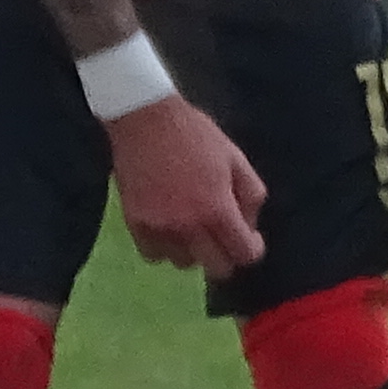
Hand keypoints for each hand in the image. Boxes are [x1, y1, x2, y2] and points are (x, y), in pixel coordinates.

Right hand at [111, 91, 267, 272]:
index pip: (245, 254)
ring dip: (192, 251)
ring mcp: (159, 227)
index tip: (249, 237)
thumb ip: (251, 195)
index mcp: (218, 209)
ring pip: (183, 263)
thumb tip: (250, 225)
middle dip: (225, 255)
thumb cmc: (195, 135)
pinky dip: (163, 247)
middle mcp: (189, 225)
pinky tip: (167, 228)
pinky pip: (153, 254)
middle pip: (217, 269)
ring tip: (191, 228)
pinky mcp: (135, 223)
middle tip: (222, 236)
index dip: (252, 248)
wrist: (145, 119)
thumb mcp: (236, 158)